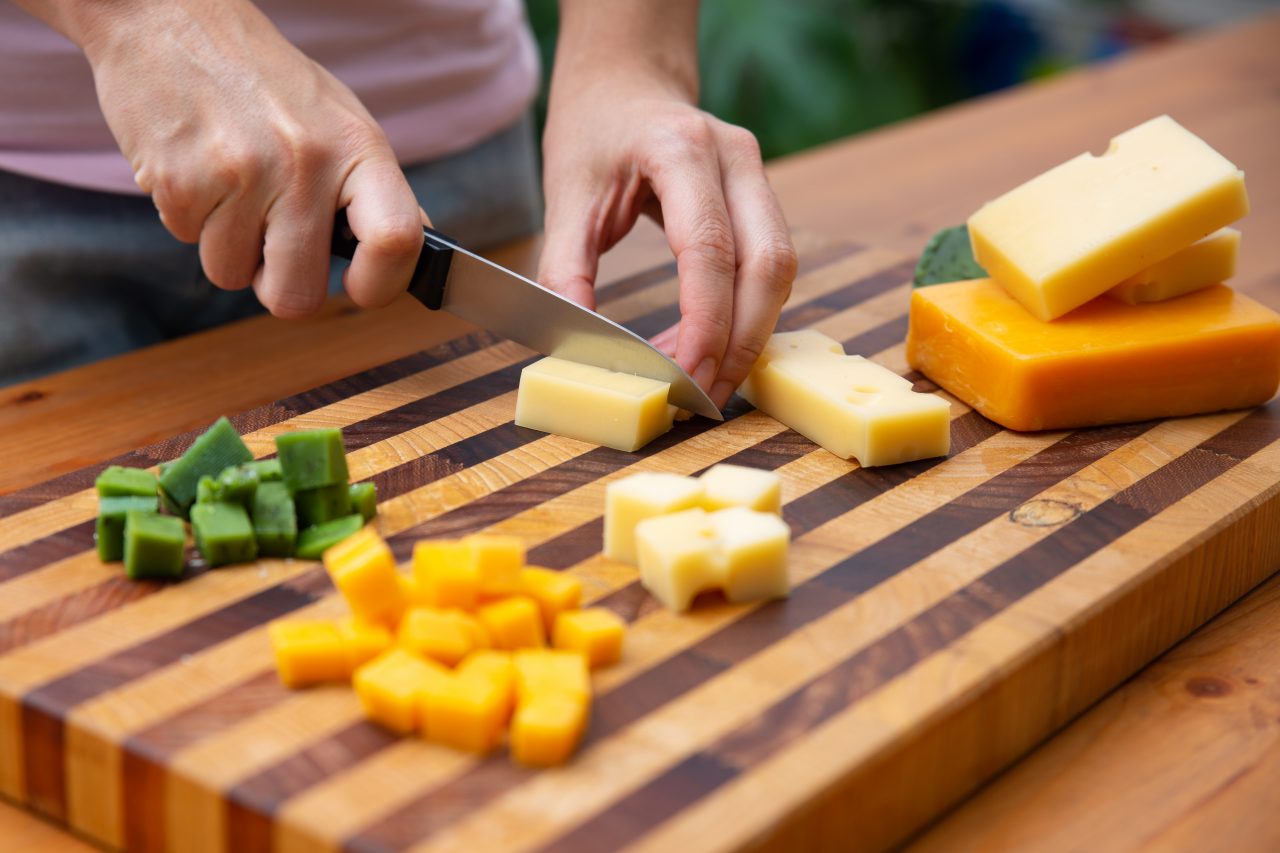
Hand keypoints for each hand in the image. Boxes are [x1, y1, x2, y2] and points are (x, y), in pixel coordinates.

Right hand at [70, 0, 423, 316]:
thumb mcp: (339, 120)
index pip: (396, 241)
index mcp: (358, 147)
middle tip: (269, 247)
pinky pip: (186, 242)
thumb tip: (413, 249)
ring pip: (232, 275)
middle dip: (278, 286)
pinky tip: (196, 167)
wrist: (169, 17)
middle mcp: (307, 163)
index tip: (359, 288)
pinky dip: (188, 217)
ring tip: (228, 185)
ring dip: (225, 245)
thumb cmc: (261, 79)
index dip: (380, 285)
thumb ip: (374, 189)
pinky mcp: (181, 182)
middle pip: (298, 295)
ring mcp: (243, 174)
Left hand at [539, 75, 796, 409]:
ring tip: (708, 382)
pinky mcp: (761, 197)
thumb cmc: (593, 131)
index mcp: (683, 150)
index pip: (710, 251)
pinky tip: (716, 347)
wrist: (625, 82)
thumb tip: (574, 342)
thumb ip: (565, 269)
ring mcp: (757, 175)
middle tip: (702, 398)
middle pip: (768, 267)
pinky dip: (749, 313)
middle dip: (741, 343)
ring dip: (752, 335)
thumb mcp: (567, 194)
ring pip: (781, 270)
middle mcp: (735, 158)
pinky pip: (771, 265)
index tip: (682, 378)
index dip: (704, 325)